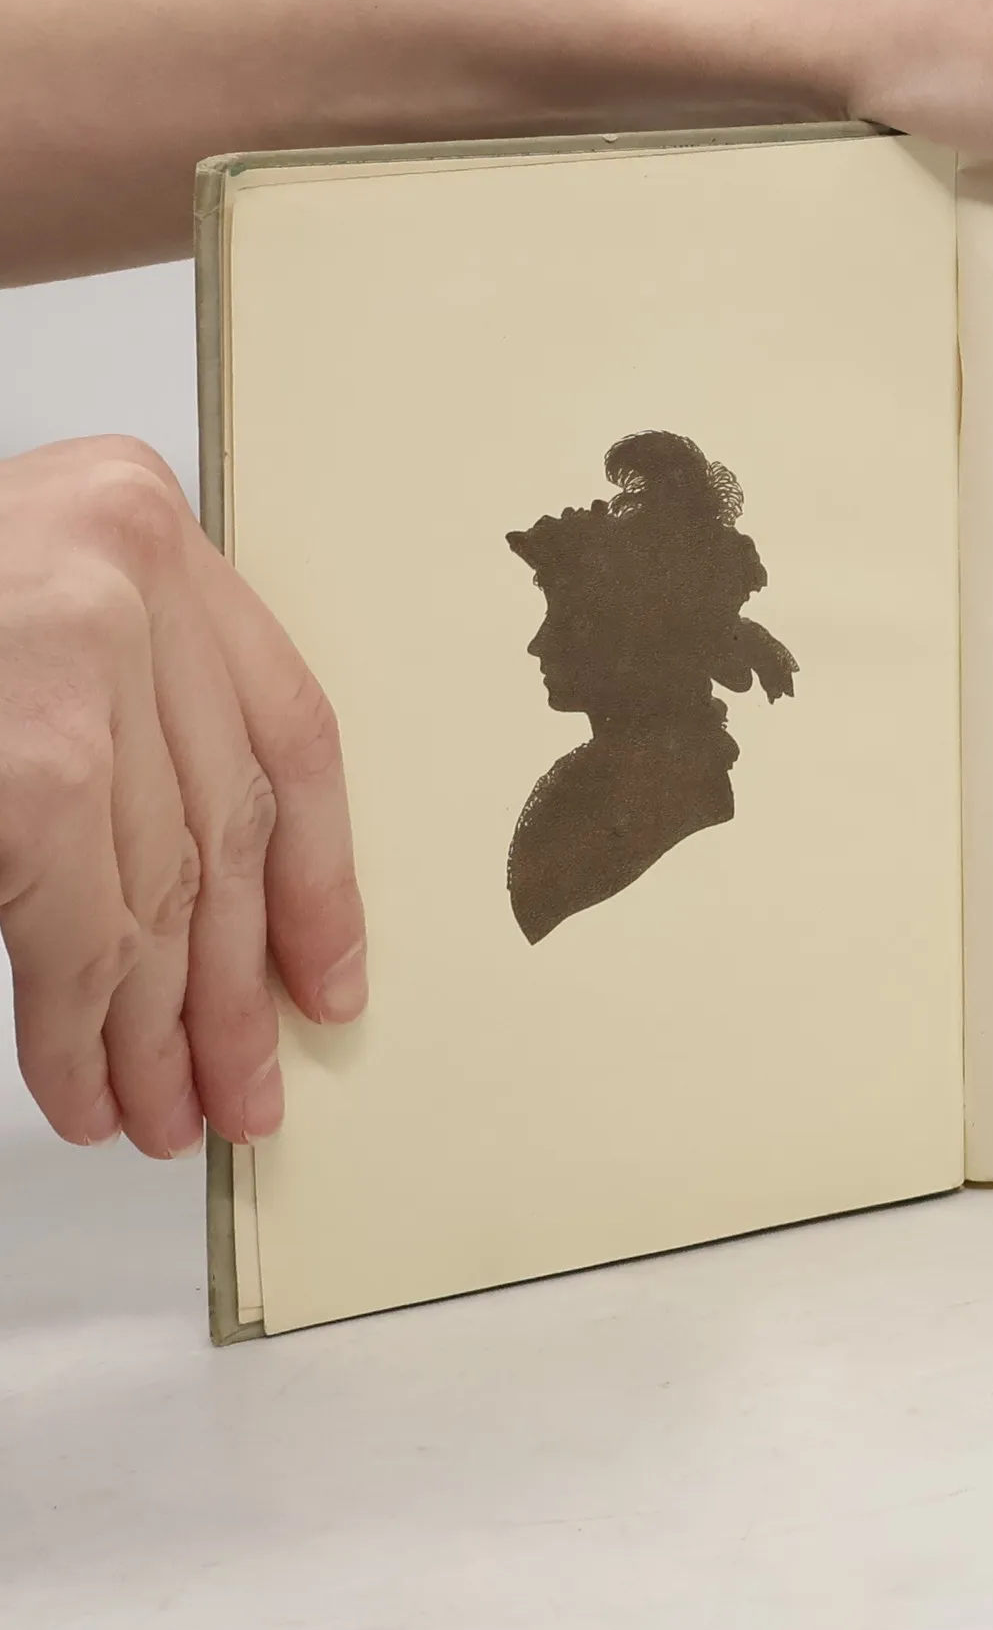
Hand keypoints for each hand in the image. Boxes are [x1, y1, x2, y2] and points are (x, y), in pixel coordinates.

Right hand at [0, 436, 364, 1154]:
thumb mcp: (25, 617)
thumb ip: (122, 710)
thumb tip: (205, 903)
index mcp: (139, 518)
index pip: (290, 727)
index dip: (319, 871)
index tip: (327, 974)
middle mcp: (124, 572)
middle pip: (229, 823)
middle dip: (236, 978)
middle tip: (246, 1083)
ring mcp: (72, 660)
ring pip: (162, 888)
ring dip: (163, 1026)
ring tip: (170, 1111)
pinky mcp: (28, 767)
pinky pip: (78, 930)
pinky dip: (80, 1026)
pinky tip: (88, 1088)